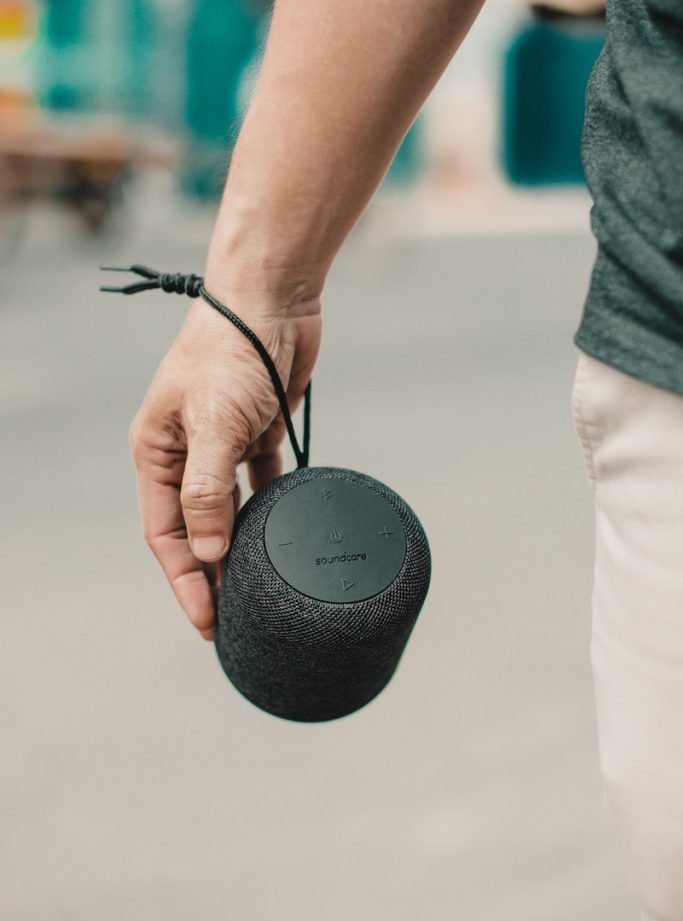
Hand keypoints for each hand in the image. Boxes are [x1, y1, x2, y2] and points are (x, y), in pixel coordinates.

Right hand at [129, 286, 321, 640]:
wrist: (272, 298)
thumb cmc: (230, 353)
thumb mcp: (212, 424)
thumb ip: (207, 490)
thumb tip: (209, 552)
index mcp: (158, 453)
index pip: (166, 534)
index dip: (185, 580)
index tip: (208, 622)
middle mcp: (186, 454)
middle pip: (196, 530)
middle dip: (211, 576)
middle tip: (233, 622)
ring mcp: (223, 446)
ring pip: (229, 513)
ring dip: (240, 550)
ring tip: (257, 592)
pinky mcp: (258, 435)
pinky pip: (263, 485)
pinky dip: (271, 511)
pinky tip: (285, 540)